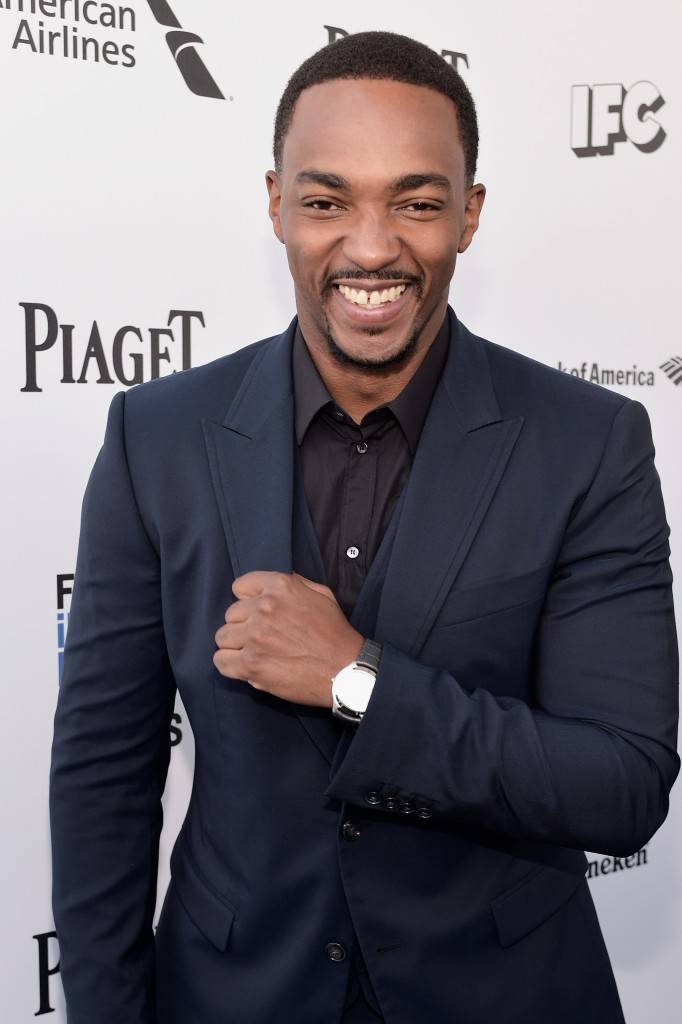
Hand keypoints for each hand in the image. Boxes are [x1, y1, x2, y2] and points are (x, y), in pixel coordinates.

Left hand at [213, 571, 363, 707]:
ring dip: (235, 645)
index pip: (240, 586)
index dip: (248, 601)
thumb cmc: (335, 634)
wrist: (345, 670)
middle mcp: (264, 607)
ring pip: (222, 636)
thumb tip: (272, 582)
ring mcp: (255, 636)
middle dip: (243, 625)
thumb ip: (296, 583)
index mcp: (280, 587)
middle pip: (230, 613)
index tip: (256, 613)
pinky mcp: (251, 664)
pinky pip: (221, 661)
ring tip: (253, 652)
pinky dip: (229, 665)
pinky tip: (244, 666)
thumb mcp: (322, 595)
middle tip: (260, 637)